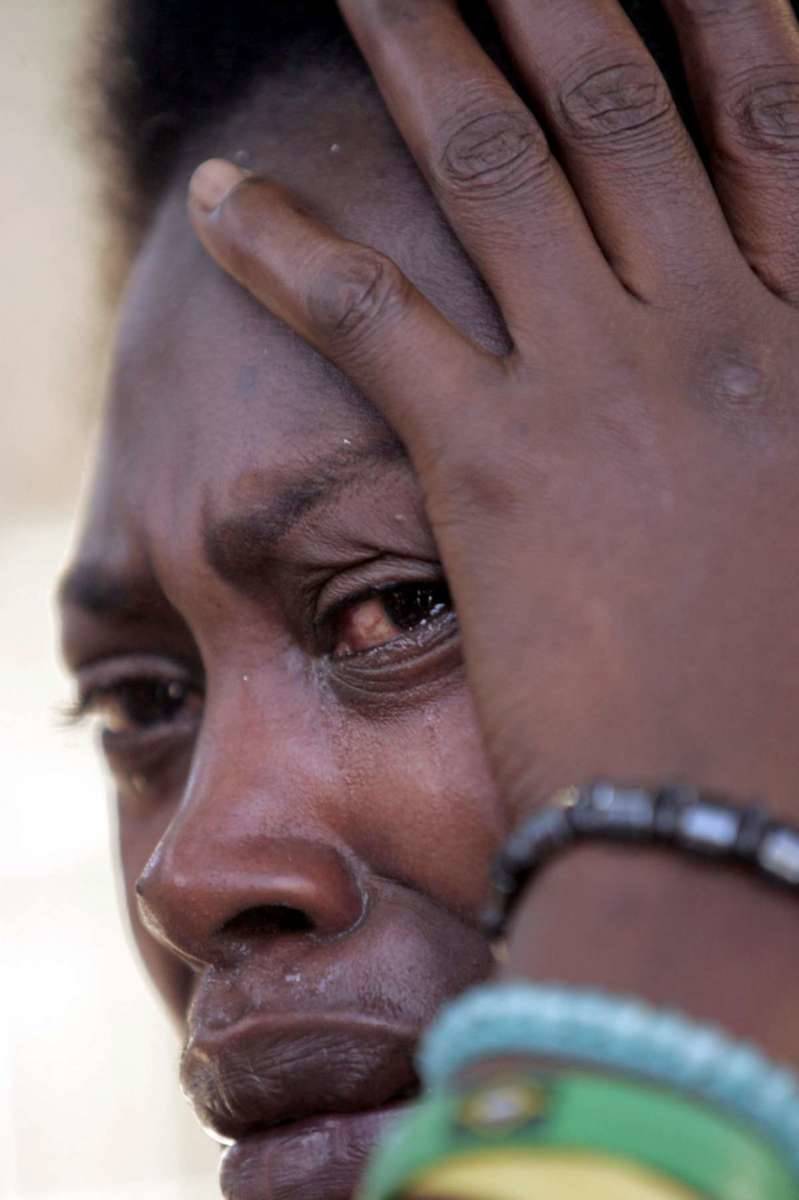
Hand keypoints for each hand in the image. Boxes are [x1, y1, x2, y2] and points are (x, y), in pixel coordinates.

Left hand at [189, 0, 798, 821]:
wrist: (733, 829)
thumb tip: (784, 331)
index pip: (766, 110)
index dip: (711, 11)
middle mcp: (718, 325)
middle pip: (613, 100)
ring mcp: (600, 386)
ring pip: (493, 164)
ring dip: (418, 45)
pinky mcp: (492, 467)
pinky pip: (371, 319)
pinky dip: (288, 249)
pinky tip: (224, 201)